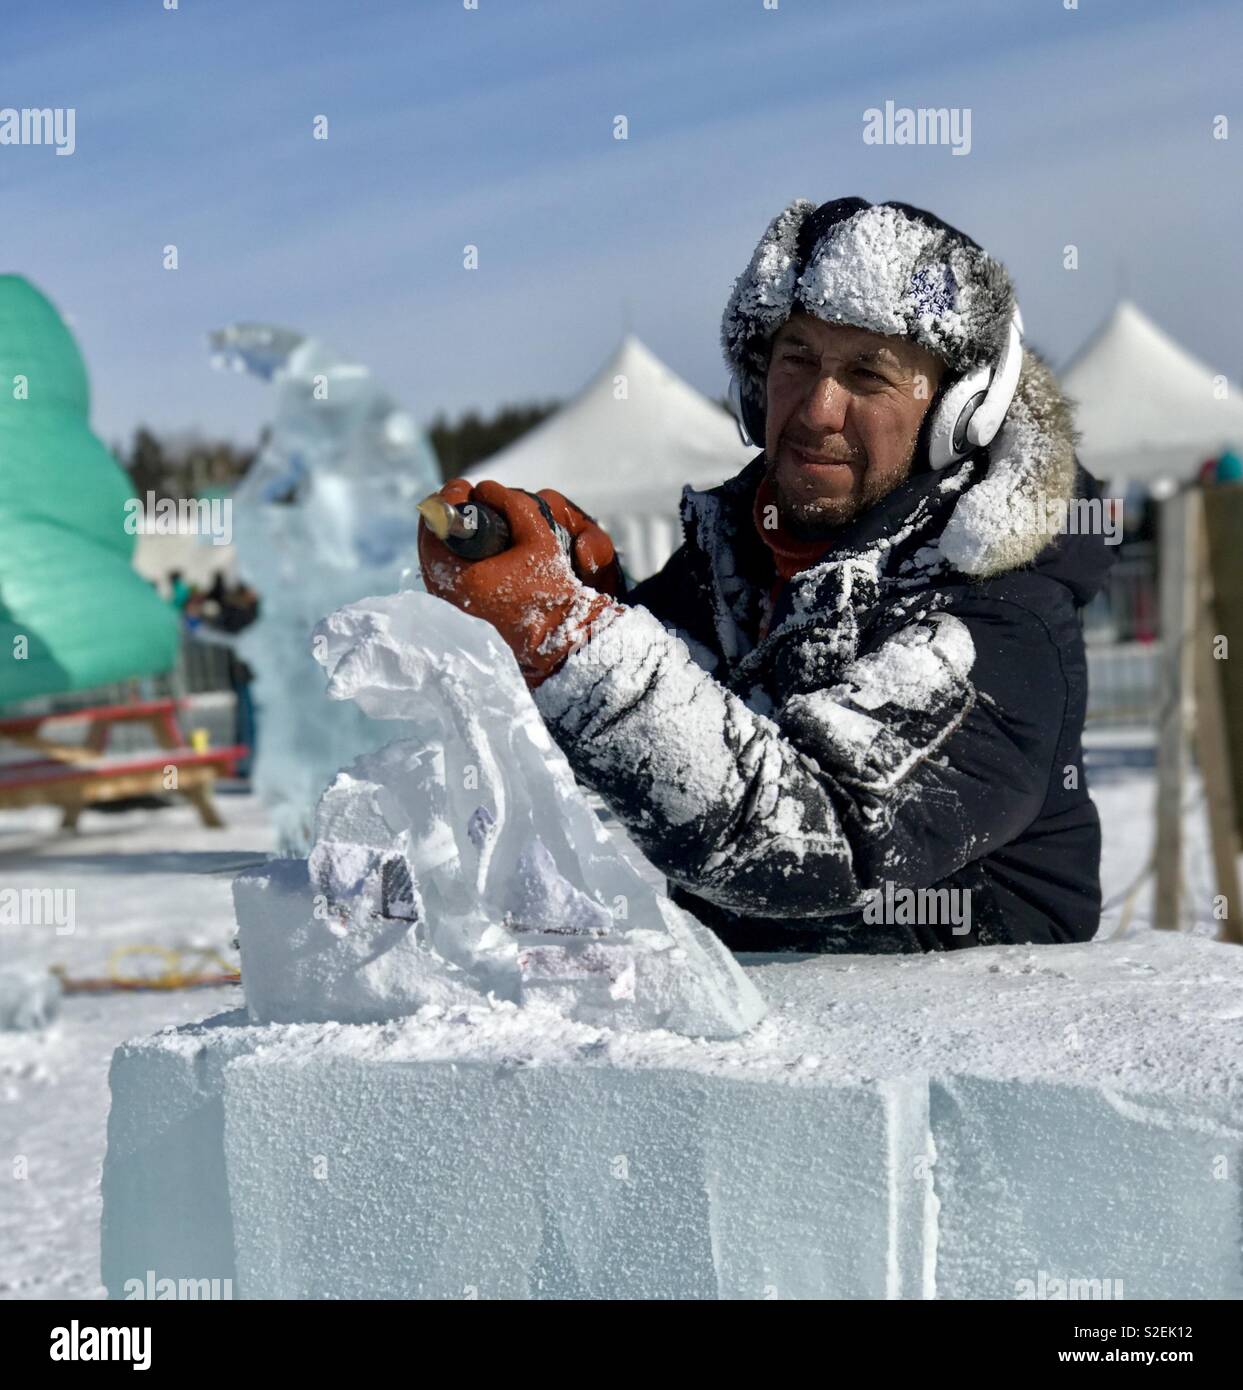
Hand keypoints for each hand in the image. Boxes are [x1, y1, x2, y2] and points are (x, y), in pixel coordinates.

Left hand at [417, 479, 621, 686]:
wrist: (559, 643)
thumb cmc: (552, 594)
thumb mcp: (539, 538)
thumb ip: (512, 505)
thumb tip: (486, 489)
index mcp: (459, 578)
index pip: (432, 525)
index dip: (447, 499)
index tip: (466, 488)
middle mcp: (445, 597)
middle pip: (430, 542)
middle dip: (448, 517)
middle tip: (469, 501)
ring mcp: (449, 610)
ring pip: (436, 561)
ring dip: (449, 539)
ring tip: (473, 522)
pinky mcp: (457, 618)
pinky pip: (445, 578)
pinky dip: (455, 559)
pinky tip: (474, 550)